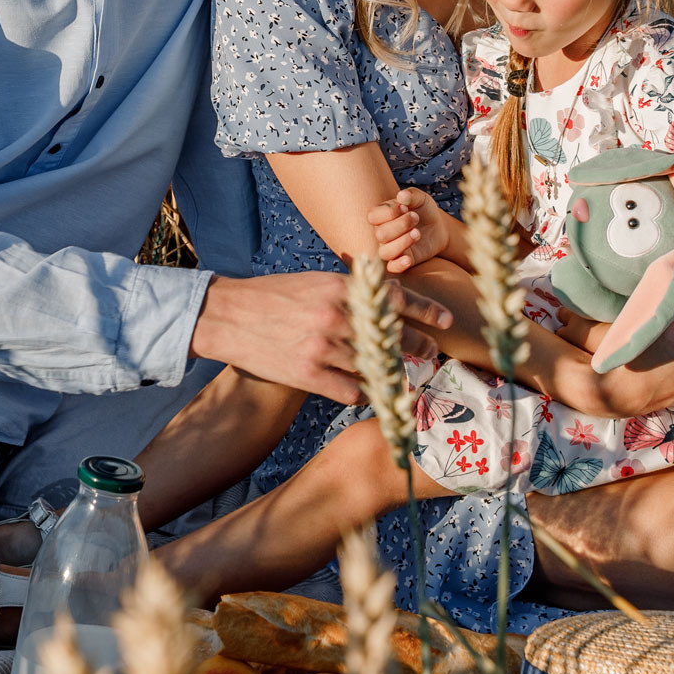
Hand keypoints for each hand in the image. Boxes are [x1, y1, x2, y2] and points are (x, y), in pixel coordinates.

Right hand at [189, 272, 452, 404]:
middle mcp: (335, 315)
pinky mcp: (309, 375)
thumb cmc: (272, 296)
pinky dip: (364, 391)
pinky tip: (367, 390)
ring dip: (393, 372)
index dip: (426, 310)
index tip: (446, 320)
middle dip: (420, 345)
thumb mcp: (312, 282)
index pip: (394, 298)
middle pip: (393, 336)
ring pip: (376, 367)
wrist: (226, 316)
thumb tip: (384, 298)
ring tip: (404, 374)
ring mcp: (323, 347)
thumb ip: (347, 290)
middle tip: (433, 352)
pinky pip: (352, 391)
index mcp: (337, 287)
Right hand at [366, 187, 457, 274]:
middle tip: (416, 218)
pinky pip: (392, 268)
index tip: (406, 207)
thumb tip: (402, 196)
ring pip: (385, 252)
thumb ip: (411, 195)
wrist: (438, 227)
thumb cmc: (424, 210)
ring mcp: (391, 248)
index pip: (373, 216)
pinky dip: (398, 264)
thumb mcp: (421, 198)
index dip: (389, 212)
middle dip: (400, 225)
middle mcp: (382, 233)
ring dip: (402, 243)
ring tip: (417, 233)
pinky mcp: (402, 260)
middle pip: (381, 234)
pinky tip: (409, 259)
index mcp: (381, 216)